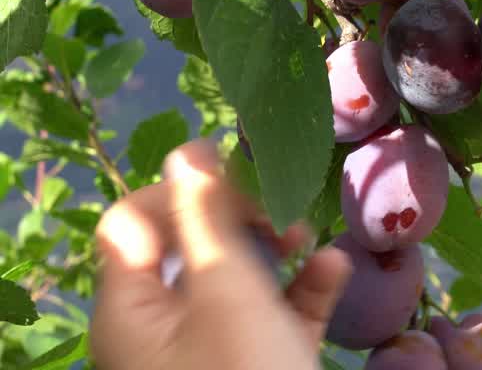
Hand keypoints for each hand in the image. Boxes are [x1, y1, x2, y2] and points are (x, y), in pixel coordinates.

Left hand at [91, 140, 351, 369]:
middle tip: (281, 207)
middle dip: (240, 219)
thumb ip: (207, 217)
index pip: (133, 222)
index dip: (180, 189)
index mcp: (130, 309)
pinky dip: (301, 292)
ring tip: (310, 238)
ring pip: (237, 283)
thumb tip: (190, 150)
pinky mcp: (256, 369)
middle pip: (190, 248)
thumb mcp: (227, 291)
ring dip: (277, 252)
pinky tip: (333, 272)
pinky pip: (273, 319)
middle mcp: (160, 331)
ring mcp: (209, 355)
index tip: (238, 174)